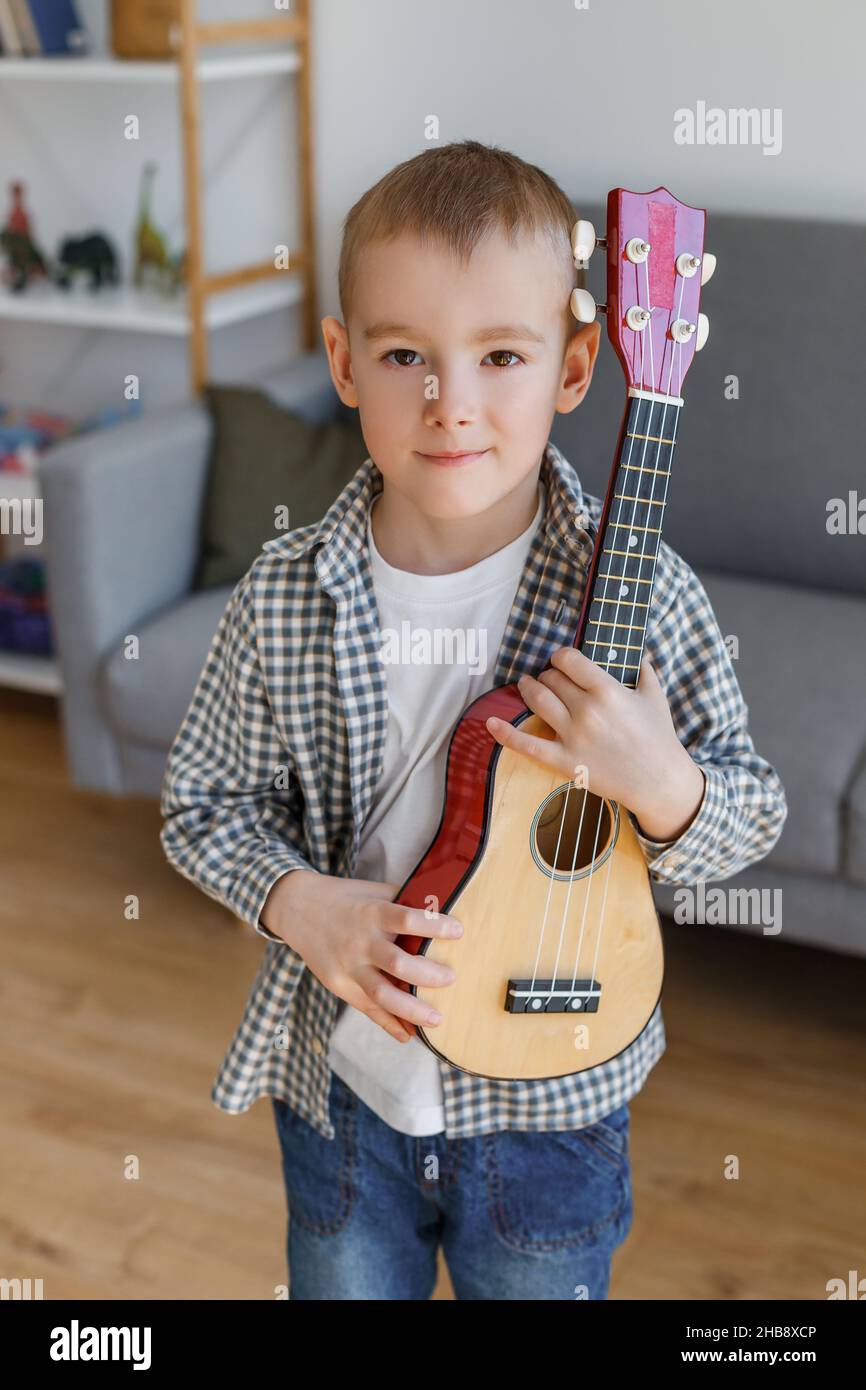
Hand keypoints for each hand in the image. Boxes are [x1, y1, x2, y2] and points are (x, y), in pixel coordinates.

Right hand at [260, 870, 463, 1042]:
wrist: (297, 909)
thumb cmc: (345, 898)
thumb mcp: (373, 891)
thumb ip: (403, 901)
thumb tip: (442, 907)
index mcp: (372, 913)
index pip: (407, 919)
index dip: (434, 925)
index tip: (459, 931)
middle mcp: (360, 942)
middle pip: (398, 964)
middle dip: (428, 975)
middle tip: (451, 979)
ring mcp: (348, 967)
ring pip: (382, 994)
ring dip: (411, 1010)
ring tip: (436, 1019)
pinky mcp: (339, 985)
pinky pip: (366, 1008)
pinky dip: (388, 1024)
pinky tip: (408, 1034)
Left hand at [485, 647, 704, 838]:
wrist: (659, 781)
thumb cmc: (659, 737)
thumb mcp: (656, 697)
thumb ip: (645, 671)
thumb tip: (640, 654)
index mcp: (607, 690)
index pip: (568, 660)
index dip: (560, 657)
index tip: (561, 661)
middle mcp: (586, 710)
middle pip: (551, 679)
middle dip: (548, 675)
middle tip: (549, 678)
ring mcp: (572, 736)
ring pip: (538, 701)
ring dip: (528, 689)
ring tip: (526, 685)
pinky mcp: (564, 761)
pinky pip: (528, 745)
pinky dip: (505, 733)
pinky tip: (490, 722)